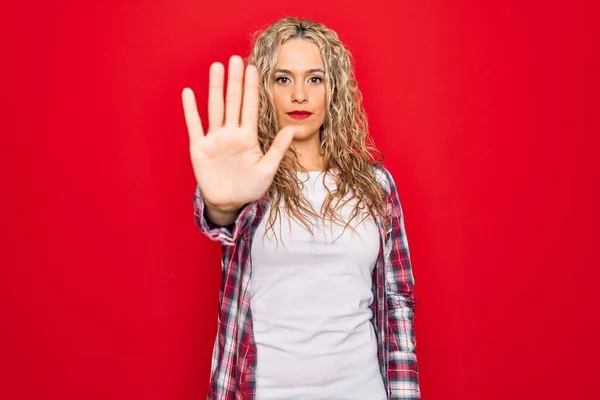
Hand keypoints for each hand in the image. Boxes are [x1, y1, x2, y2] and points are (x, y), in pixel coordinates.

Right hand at [183, 56, 294, 211]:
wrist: (229, 203)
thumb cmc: (250, 187)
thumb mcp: (267, 170)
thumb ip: (278, 149)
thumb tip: (292, 129)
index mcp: (248, 137)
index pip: (250, 107)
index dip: (252, 88)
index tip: (254, 68)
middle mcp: (231, 133)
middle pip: (233, 102)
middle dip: (235, 81)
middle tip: (235, 59)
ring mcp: (215, 139)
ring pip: (215, 108)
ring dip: (215, 88)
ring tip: (216, 67)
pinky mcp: (200, 148)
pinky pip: (194, 126)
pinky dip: (191, 110)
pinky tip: (188, 93)